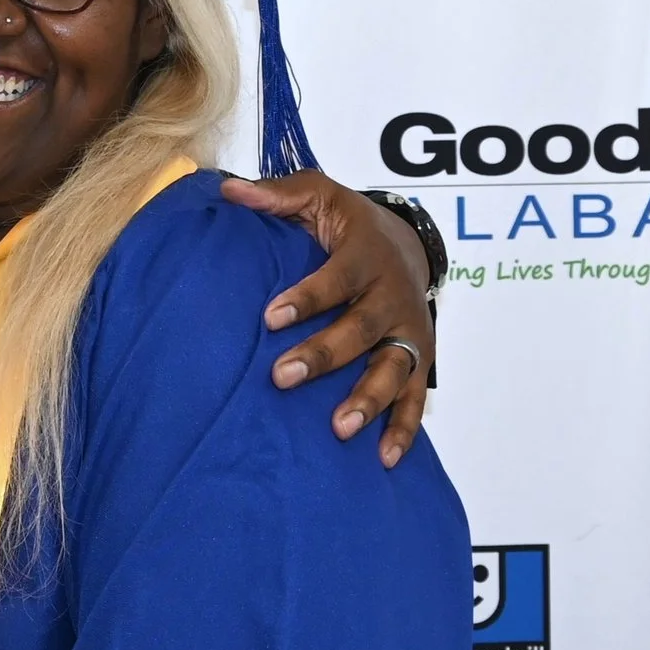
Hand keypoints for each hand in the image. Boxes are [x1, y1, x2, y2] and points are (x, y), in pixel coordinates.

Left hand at [218, 171, 433, 468]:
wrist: (410, 243)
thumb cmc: (352, 224)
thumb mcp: (321, 196)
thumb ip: (278, 195)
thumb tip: (229, 191)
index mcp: (366, 255)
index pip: (336, 279)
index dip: (305, 299)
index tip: (269, 317)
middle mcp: (392, 296)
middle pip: (360, 330)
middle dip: (323, 356)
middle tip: (281, 377)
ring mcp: (409, 332)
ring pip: (393, 369)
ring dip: (369, 399)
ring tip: (339, 428)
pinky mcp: (419, 360)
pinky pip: (415, 399)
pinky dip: (405, 429)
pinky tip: (383, 458)